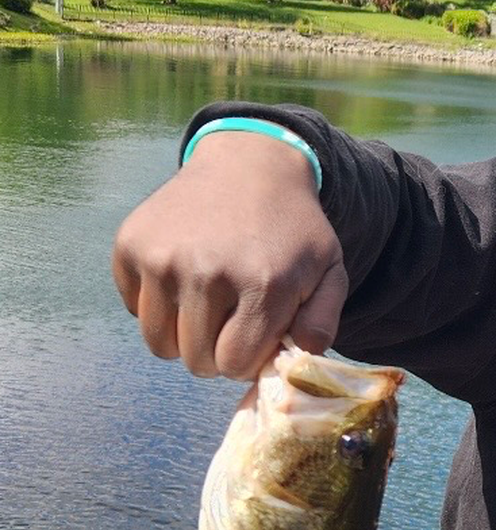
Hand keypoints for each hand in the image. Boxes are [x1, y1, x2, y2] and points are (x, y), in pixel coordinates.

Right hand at [112, 131, 348, 379]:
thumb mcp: (329, 271)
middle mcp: (207, 273)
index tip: (254, 338)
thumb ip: (321, 324)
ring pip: (158, 343)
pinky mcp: (131, 245)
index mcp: (262, 285)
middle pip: (194, 360)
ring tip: (207, 305)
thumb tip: (291, 361)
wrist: (250, 166)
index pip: (234, 364)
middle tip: (230, 322)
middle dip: (215, 353)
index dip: (245, 359)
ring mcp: (162, 258)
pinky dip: (156, 305)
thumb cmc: (293, 229)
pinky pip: (134, 309)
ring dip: (182, 336)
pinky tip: (183, 276)